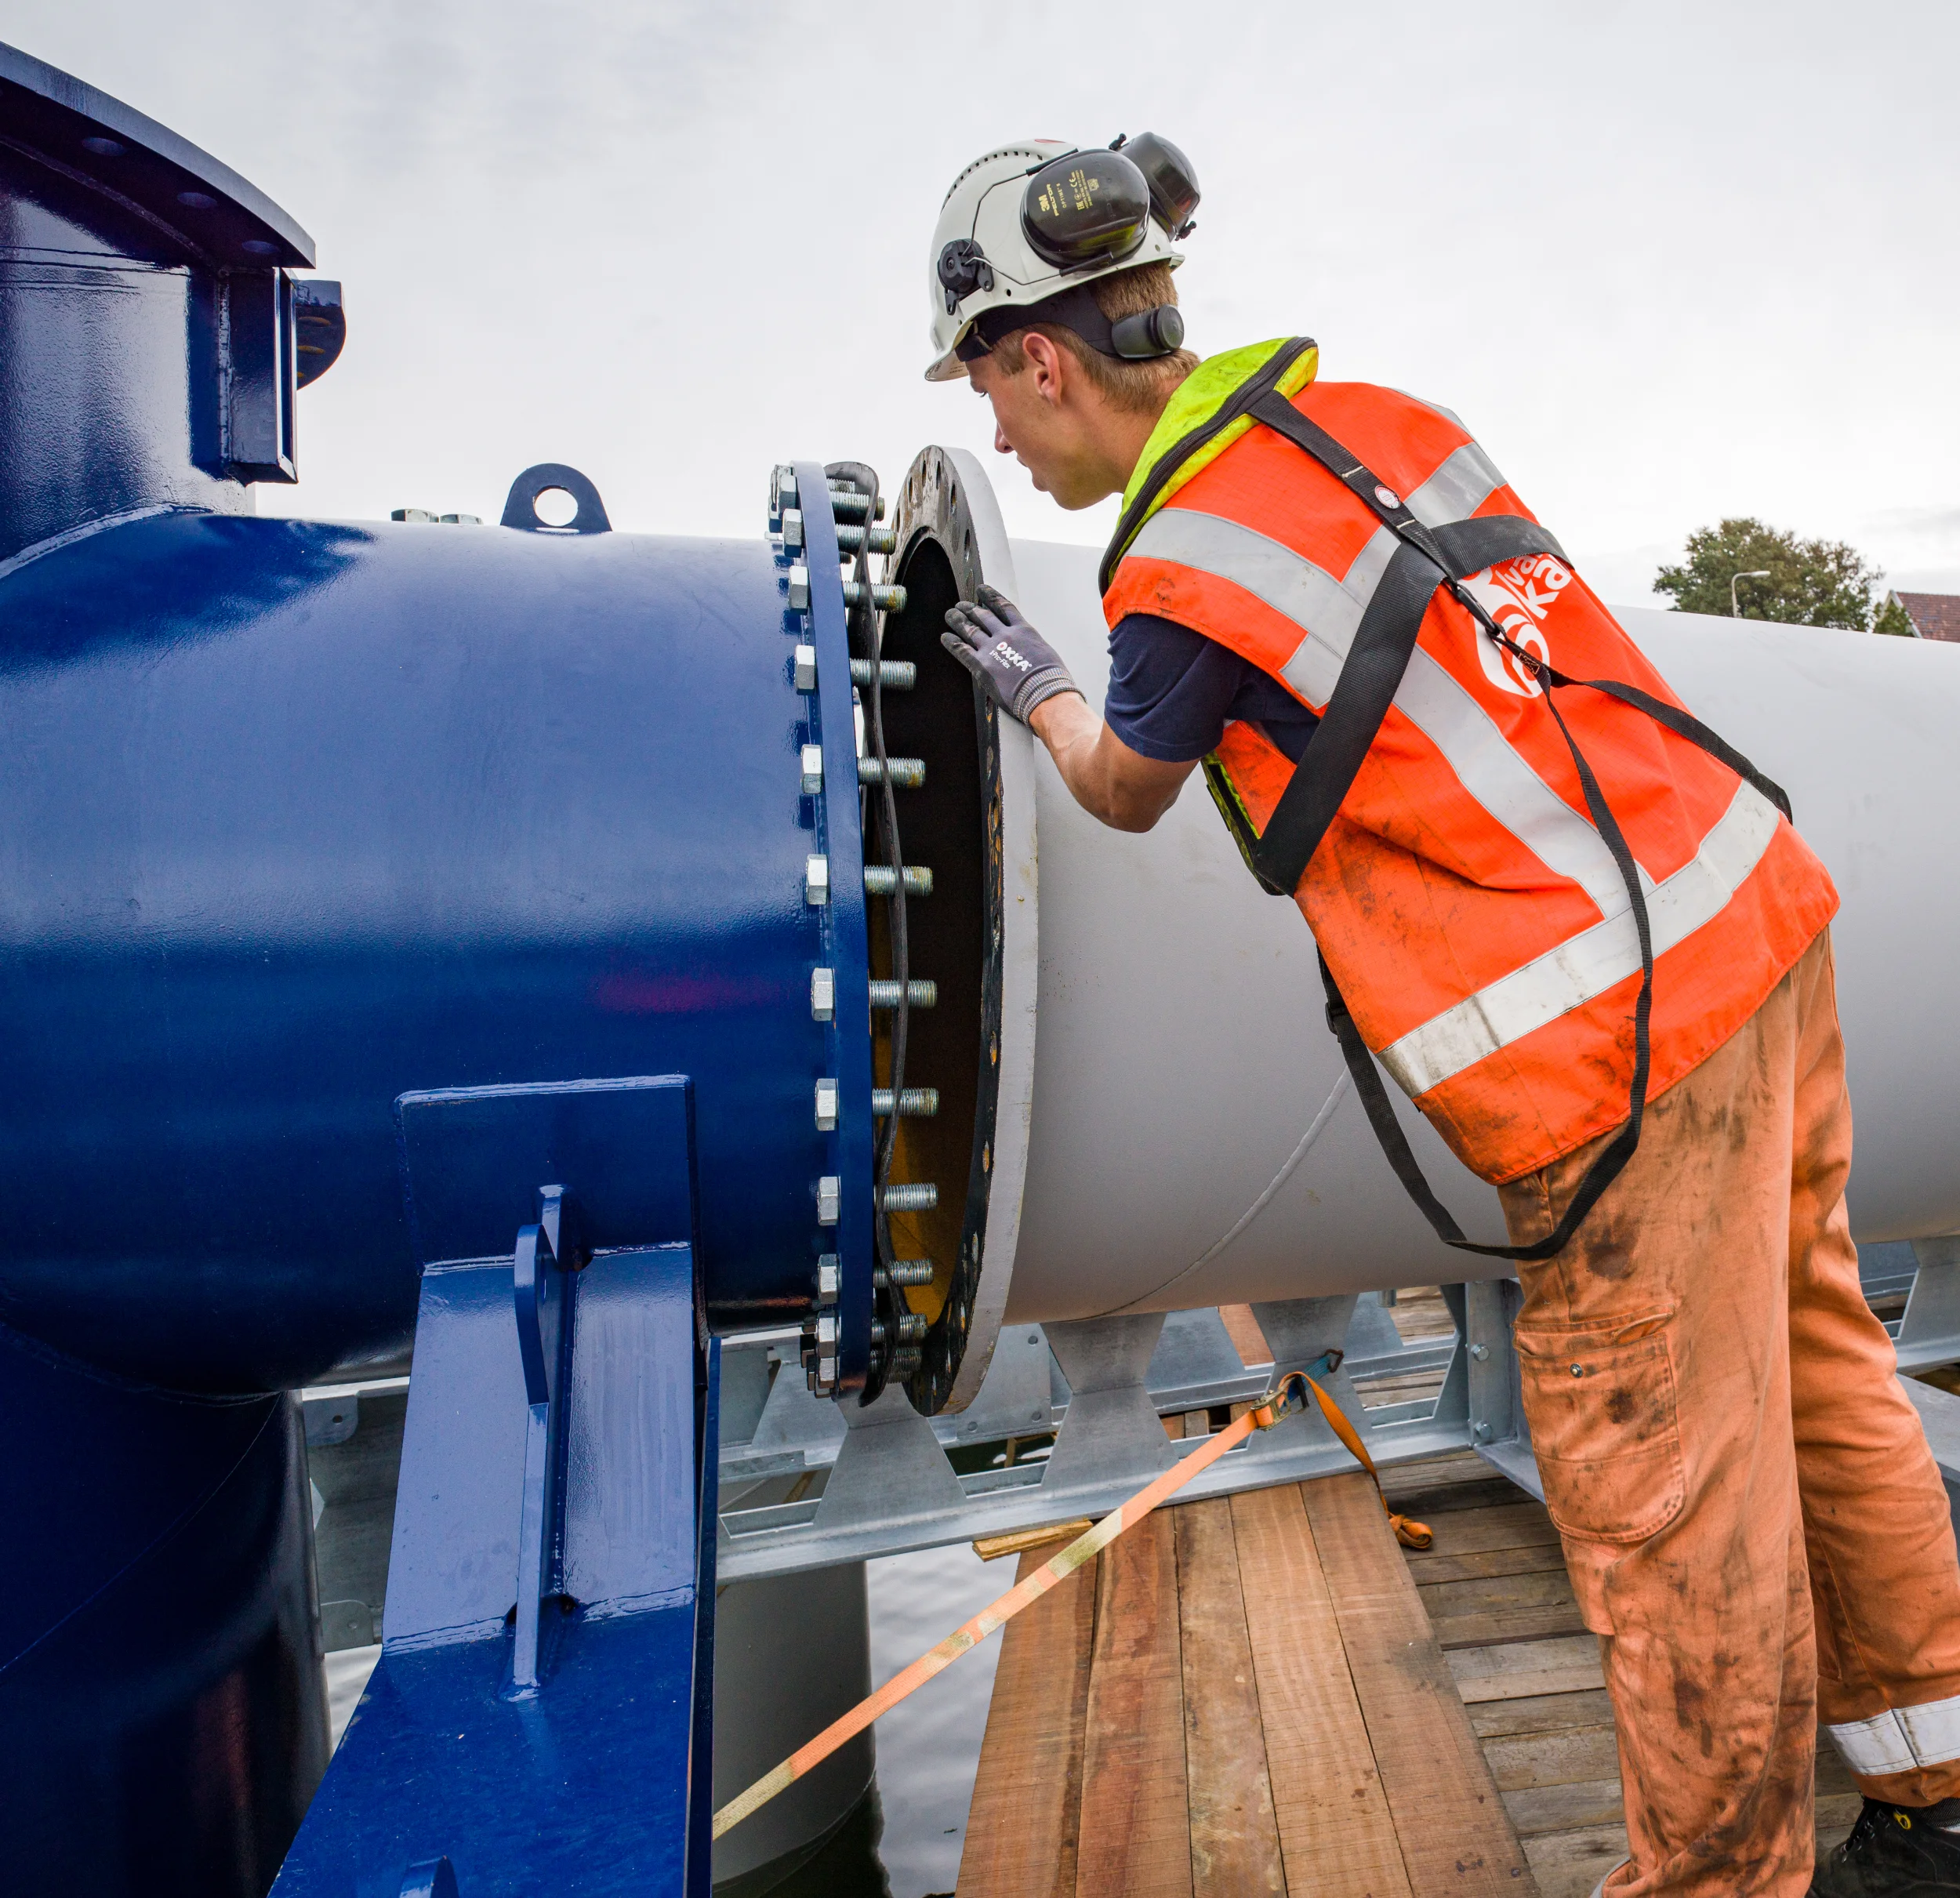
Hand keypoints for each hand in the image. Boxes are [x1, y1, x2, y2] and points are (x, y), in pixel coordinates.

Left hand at [940, 586, 1082, 724]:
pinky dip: (952, 643)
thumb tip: (1028, 649)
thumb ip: (1031, 646)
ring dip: (958, 621)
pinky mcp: (981, 665)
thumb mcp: (1045, 653)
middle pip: (983, 616)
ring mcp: (992, 649)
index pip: (1003, 607)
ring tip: (950, 614)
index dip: (990, 597)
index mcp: (1023, 630)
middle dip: (970, 609)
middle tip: (961, 605)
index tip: (982, 590)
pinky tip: (946, 637)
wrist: (1043, 692)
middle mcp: (1005, 635)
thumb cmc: (1050, 678)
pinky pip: (962, 650)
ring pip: (971, 630)